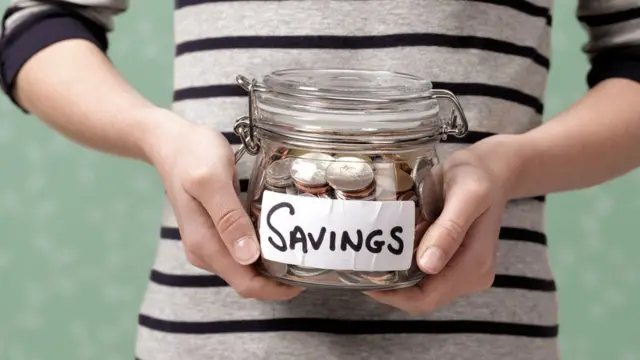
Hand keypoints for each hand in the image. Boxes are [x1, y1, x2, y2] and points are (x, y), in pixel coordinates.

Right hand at [144, 109, 302, 300]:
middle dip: (278, 279)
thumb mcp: (212, 179)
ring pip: (246, 267)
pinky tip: (280, 234)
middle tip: (310, 259)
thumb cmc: (192, 154)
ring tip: (300, 248)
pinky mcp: (214, 232)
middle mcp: (205, 251)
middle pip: (248, 280)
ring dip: (272, 264)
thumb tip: (248, 257)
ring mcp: (209, 242)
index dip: (275, 289)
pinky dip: (263, 248)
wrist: (170, 142)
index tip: (305, 279)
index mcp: (205, 244)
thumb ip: (229, 218)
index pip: (245, 284)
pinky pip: (243, 250)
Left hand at [365, 136, 520, 313]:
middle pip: (421, 296)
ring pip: (419, 285)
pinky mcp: (453, 260)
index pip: (427, 298)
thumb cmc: (478, 177)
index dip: (393, 296)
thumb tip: (428, 265)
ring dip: (395, 274)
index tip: (364, 279)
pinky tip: (388, 247)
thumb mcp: (466, 196)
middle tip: (361, 264)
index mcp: (474, 266)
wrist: (490, 169)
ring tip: (370, 255)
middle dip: (390, 285)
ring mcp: (462, 270)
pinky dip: (403, 263)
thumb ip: (449, 230)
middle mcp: (470, 275)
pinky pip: (422, 271)